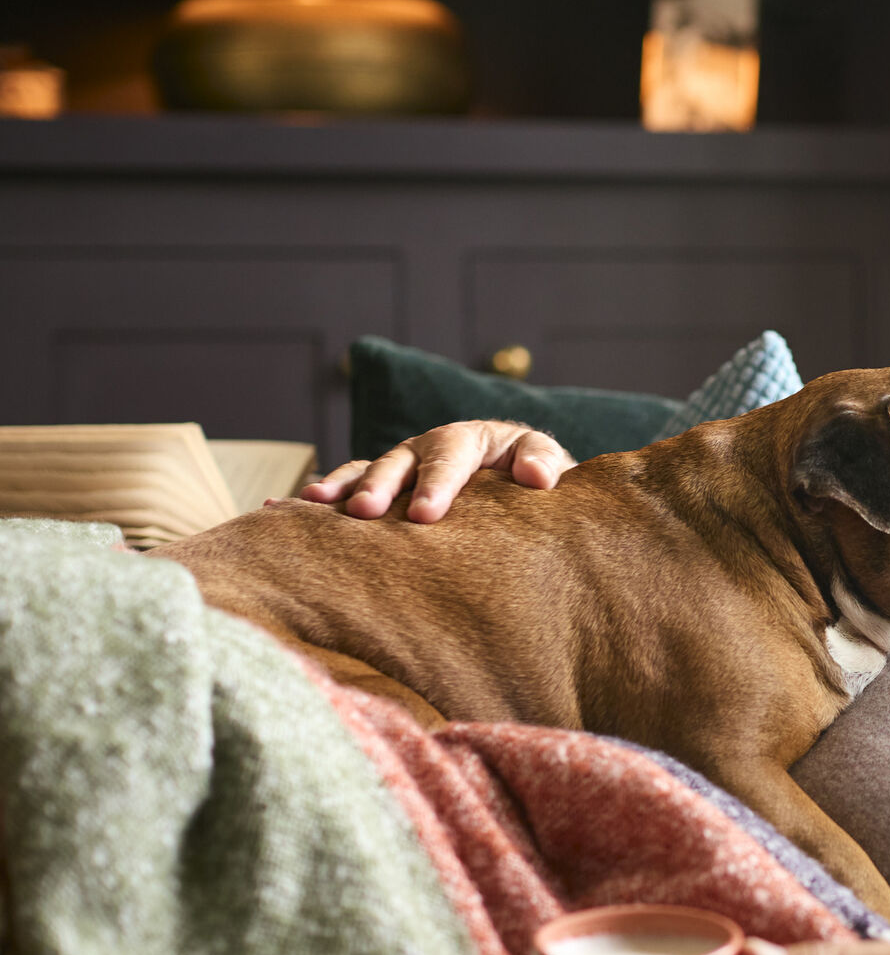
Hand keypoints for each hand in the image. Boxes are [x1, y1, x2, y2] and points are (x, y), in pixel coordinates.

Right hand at [296, 420, 575, 521]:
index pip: (450, 457)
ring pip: (366, 472)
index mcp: (470, 439)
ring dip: (340, 487)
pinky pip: (347, 490)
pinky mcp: (385, 489)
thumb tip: (538, 477)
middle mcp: (428, 448)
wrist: (525, 488)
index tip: (426, 514)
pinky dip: (318, 500)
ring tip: (311, 504)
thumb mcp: (546, 465)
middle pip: (400, 463)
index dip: (437, 483)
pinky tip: (279, 512)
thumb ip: (544, 464)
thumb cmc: (536, 480)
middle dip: (381, 486)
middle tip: (364, 512)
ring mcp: (402, 468)